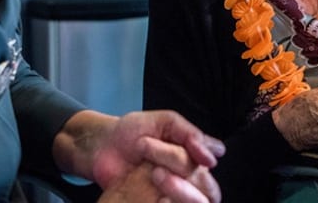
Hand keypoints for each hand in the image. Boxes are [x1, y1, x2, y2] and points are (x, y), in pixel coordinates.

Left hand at [63, 110, 222, 202]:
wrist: (100, 148)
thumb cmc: (131, 133)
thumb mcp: (163, 121)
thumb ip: (189, 133)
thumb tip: (217, 155)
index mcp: (193, 155)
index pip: (207, 164)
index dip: (196, 157)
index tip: (176, 151)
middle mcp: (188, 177)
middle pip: (203, 184)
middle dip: (179, 167)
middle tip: (152, 157)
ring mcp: (174, 193)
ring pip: (195, 201)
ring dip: (179, 190)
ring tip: (154, 174)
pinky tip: (159, 200)